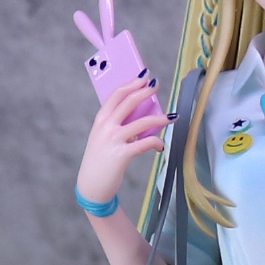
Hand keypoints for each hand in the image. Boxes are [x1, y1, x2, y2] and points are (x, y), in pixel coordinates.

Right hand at [75, 77, 172, 203]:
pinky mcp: (122, 155)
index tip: (143, 76)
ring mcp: (113, 140)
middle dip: (145, 91)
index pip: (116, 95)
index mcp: (100, 120)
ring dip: (160, 118)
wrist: (92, 187)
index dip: (131, 83)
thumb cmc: (101, 160)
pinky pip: (145, 143)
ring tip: (172, 116)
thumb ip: (116, 124)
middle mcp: (105, 127)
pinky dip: (157, 142)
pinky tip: (161, 145)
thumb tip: (139, 112)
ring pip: (142, 122)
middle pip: (128, 101)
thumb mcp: (103, 137)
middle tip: (157, 85)